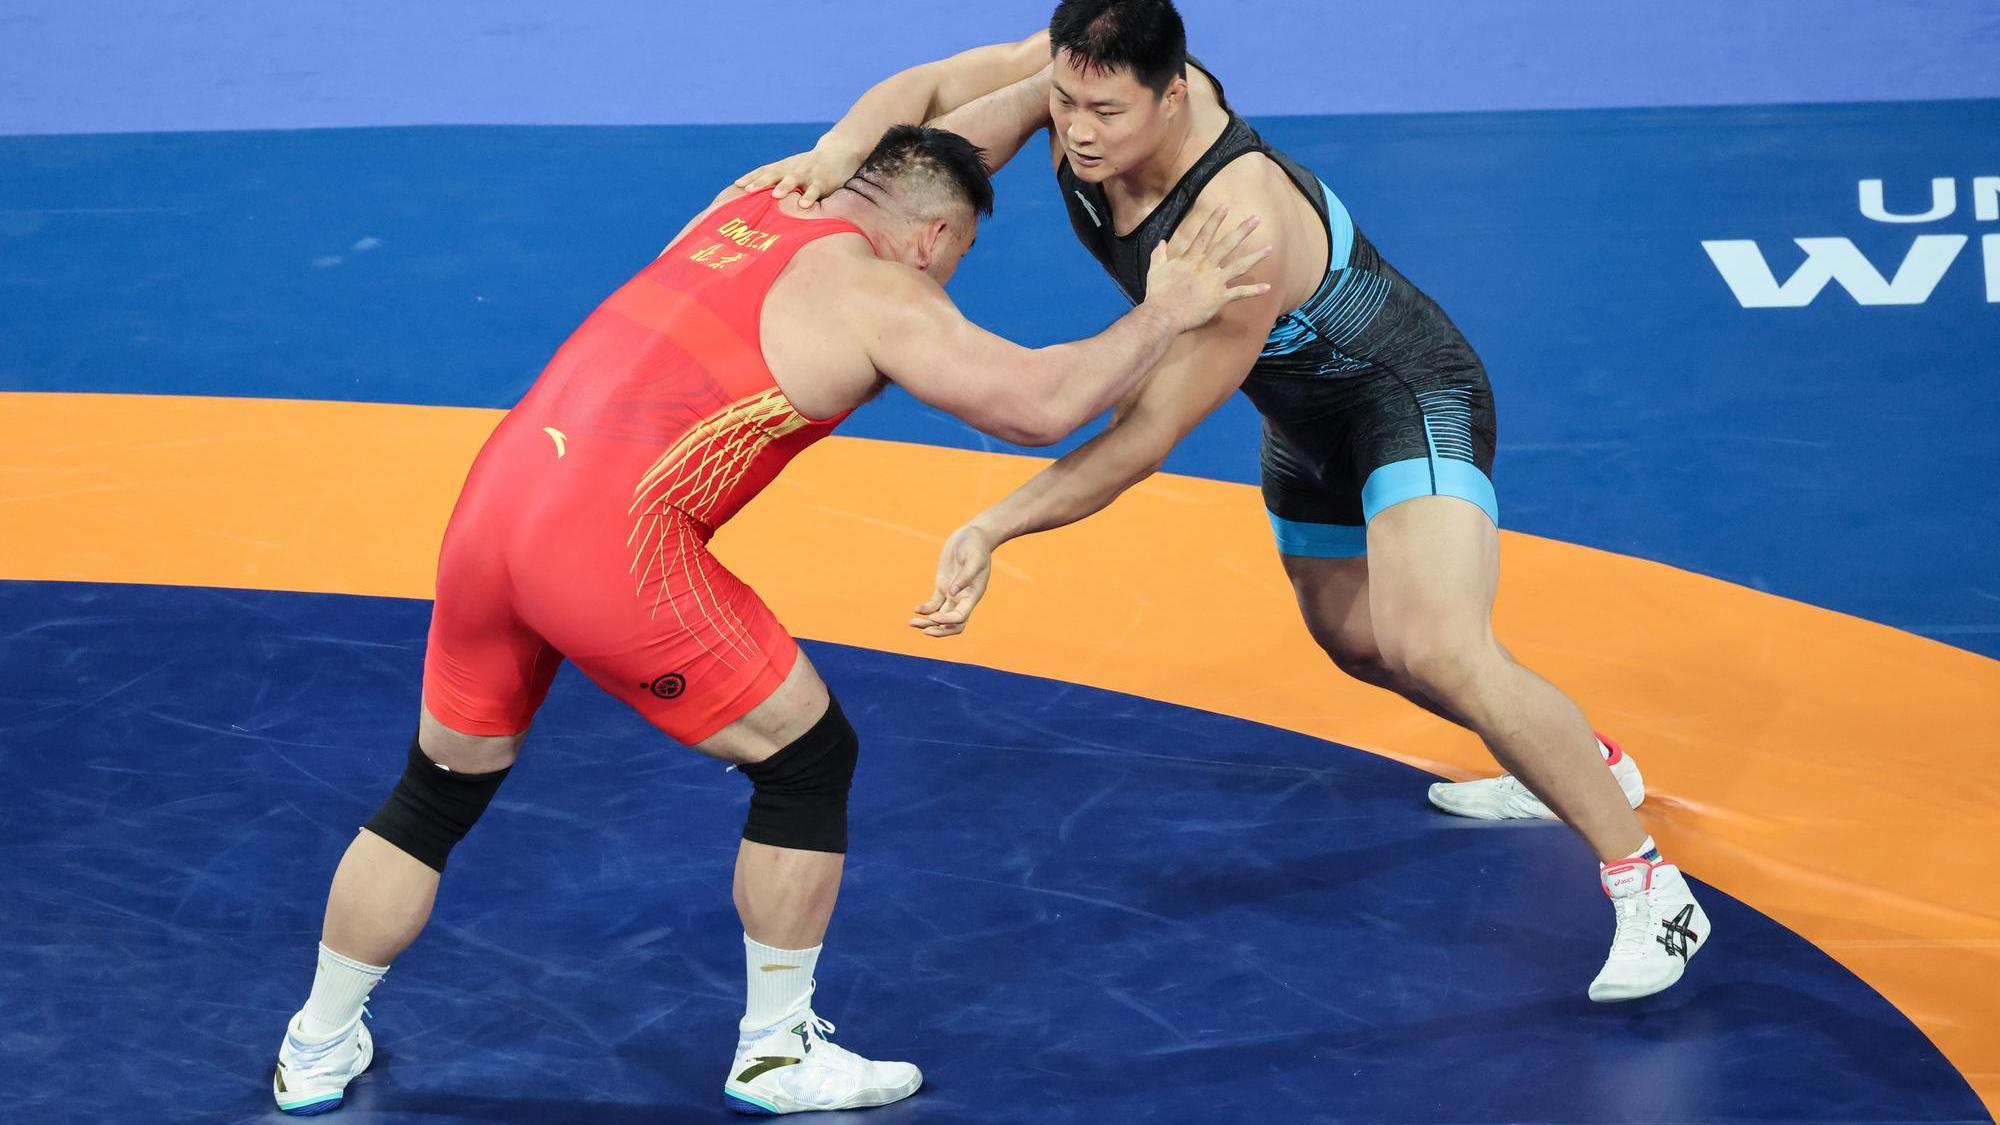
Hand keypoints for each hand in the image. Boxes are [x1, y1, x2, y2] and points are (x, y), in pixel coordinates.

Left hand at [733, 136, 868, 208]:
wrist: (838, 151)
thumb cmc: (811, 166)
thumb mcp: (793, 170)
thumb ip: (778, 180)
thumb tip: (755, 196)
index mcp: (784, 167)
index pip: (764, 170)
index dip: (751, 177)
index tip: (737, 185)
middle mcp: (793, 169)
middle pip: (774, 174)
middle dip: (761, 182)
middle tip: (748, 190)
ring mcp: (808, 174)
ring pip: (794, 179)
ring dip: (785, 186)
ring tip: (775, 195)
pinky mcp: (823, 181)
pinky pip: (815, 190)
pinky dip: (810, 197)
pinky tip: (803, 205)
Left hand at [908, 524, 995, 636]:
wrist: (974, 536)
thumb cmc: (976, 546)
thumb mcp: (974, 559)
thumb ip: (965, 576)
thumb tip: (952, 593)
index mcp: (973, 595)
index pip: (960, 617)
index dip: (947, 621)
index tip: (934, 617)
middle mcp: (963, 598)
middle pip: (951, 624)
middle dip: (937, 629)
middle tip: (921, 628)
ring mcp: (953, 594)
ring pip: (940, 616)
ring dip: (927, 622)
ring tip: (911, 622)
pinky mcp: (943, 586)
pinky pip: (934, 604)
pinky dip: (926, 609)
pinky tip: (916, 609)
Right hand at [1140, 205, 1273, 331]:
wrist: (1163, 314)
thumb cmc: (1158, 293)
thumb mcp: (1155, 270)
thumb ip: (1159, 255)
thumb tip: (1161, 242)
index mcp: (1191, 259)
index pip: (1205, 234)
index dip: (1215, 220)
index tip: (1225, 207)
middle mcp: (1206, 266)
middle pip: (1227, 245)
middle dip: (1242, 231)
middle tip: (1256, 219)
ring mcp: (1215, 281)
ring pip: (1239, 266)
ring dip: (1255, 257)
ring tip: (1270, 248)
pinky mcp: (1219, 298)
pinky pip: (1239, 293)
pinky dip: (1254, 291)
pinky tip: (1267, 288)